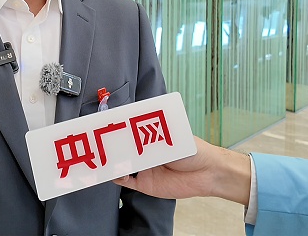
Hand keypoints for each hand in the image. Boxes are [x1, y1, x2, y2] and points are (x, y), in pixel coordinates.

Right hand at [113, 136, 250, 204]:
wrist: (208, 173)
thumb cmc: (193, 150)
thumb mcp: (172, 137)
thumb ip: (152, 135)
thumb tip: (134, 129)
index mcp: (151, 137)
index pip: (130, 131)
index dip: (119, 128)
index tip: (107, 124)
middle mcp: (145, 152)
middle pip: (123, 148)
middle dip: (111, 144)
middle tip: (99, 140)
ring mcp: (144, 168)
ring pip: (122, 164)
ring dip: (112, 160)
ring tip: (104, 155)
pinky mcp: (146, 184)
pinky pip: (127, 182)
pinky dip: (118, 177)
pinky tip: (115, 172)